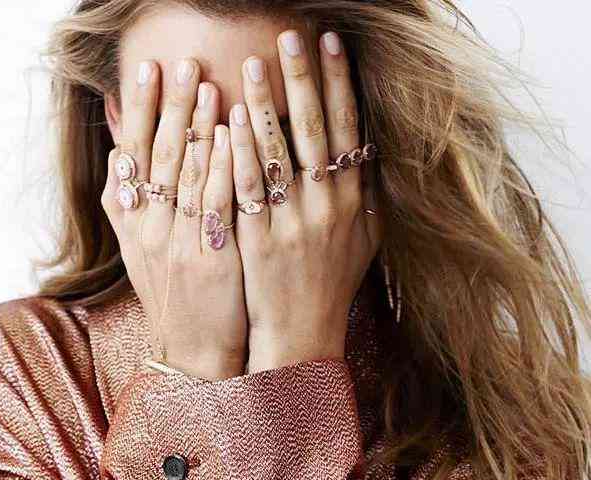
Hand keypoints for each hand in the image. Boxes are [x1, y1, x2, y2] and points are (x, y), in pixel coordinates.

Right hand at [102, 59, 246, 380]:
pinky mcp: (209, 258)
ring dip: (195, 126)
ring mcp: (176, 242)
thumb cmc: (175, 289)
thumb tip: (123, 144)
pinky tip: (230, 137)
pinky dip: (220, 167)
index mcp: (130, 219)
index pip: (131, 152)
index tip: (148, 69)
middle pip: (157, 155)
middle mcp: (147, 227)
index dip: (138, 108)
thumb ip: (132, 195)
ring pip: (184, 174)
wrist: (193, 345)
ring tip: (208, 85)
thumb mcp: (142, 245)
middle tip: (182, 63)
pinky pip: (215, 203)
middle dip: (169, 106)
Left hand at [228, 30, 382, 371]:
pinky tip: (227, 121)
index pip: (348, 129)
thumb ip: (366, 192)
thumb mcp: (365, 237)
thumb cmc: (333, 281)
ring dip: (264, 106)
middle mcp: (326, 205)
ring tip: (251, 64)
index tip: (331, 45)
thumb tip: (365, 148)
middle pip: (314, 131)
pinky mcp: (257, 237)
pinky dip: (238, 152)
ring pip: (277, 153)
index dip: (340, 84)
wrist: (304, 328)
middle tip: (291, 36)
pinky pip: (247, 188)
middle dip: (303, 79)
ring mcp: (290, 221)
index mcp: (352, 200)